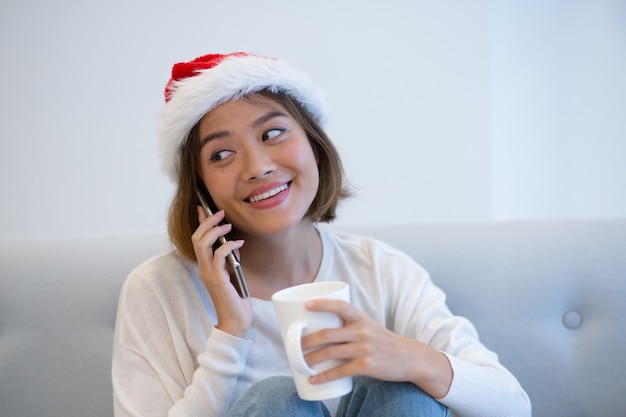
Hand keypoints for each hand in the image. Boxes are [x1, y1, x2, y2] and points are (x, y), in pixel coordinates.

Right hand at [192, 207, 251, 338]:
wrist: (236, 320)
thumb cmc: (235, 298)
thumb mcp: (232, 273)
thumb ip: (230, 259)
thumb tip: (234, 243)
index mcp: (205, 266)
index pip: (198, 239)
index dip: (199, 222)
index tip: (203, 207)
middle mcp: (203, 268)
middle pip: (196, 238)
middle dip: (207, 222)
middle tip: (220, 213)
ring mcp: (209, 273)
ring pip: (202, 244)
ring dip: (214, 231)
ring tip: (227, 225)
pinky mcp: (218, 278)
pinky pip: (219, 255)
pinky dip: (228, 246)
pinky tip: (238, 243)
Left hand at [300, 299, 452, 398]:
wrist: (408, 357)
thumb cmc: (382, 341)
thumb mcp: (368, 325)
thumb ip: (348, 324)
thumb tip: (318, 327)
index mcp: (361, 318)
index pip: (341, 306)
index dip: (323, 304)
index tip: (307, 305)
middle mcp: (362, 331)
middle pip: (328, 334)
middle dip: (307, 341)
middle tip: (293, 346)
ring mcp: (365, 349)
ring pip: (331, 353)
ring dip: (311, 360)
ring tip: (299, 364)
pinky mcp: (367, 365)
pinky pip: (341, 371)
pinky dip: (324, 376)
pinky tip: (313, 379)